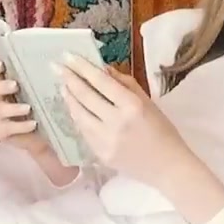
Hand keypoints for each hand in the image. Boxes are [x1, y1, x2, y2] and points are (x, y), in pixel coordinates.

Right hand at [0, 60, 50, 156]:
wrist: (44, 135)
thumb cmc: (42, 106)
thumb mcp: (42, 92)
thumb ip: (41, 80)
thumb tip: (54, 65)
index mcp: (5, 83)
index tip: (1, 64)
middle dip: (3, 86)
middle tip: (16, 85)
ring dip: (14, 108)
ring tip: (28, 108)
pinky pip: (6, 127)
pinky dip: (20, 126)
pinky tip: (33, 124)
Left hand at [58, 54, 191, 187]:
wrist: (167, 167)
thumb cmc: (162, 130)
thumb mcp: (147, 101)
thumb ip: (124, 83)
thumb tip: (102, 69)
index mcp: (132, 105)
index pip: (101, 81)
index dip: (82, 67)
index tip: (67, 56)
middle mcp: (116, 122)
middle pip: (85, 97)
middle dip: (68, 80)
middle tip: (56, 68)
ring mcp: (106, 141)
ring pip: (79, 115)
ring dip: (69, 99)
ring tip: (63, 87)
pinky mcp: (100, 155)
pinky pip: (83, 131)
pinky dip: (77, 118)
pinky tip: (74, 109)